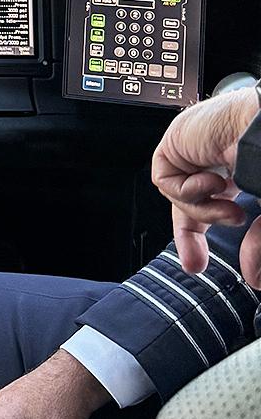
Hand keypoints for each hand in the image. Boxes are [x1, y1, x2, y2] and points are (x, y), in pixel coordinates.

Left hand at [151, 85, 260, 284]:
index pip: (217, 198)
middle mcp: (217, 156)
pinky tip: (215, 182)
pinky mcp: (175, 141)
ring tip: (234, 212)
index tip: (202, 262)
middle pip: (189, 199)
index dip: (207, 226)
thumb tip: (255, 277)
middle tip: (195, 263)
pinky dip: (189, 191)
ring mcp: (195, 148)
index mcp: (242, 164)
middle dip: (189, 233)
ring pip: (181, 195)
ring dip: (205, 212)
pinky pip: (166, 181)